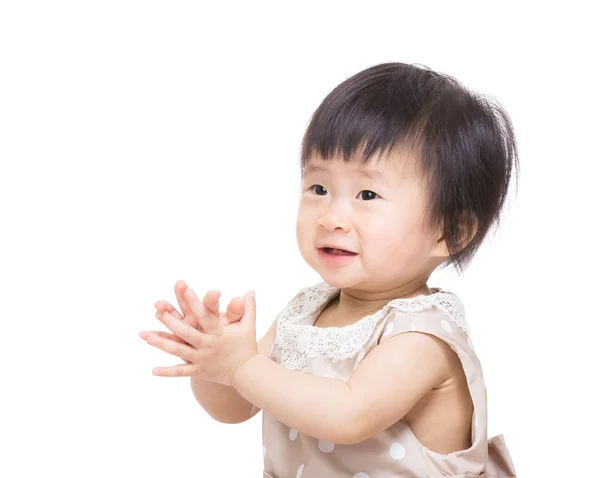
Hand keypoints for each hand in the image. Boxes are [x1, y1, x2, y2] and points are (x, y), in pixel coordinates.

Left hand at [143, 283, 257, 385]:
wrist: (247, 373)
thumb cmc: (246, 346)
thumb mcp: (249, 325)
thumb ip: (248, 307)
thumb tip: (250, 291)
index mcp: (219, 332)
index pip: (206, 315)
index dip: (196, 303)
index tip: (186, 290)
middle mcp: (208, 345)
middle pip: (187, 332)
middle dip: (172, 322)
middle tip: (158, 311)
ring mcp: (202, 359)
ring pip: (179, 350)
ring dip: (163, 344)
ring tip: (147, 337)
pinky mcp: (199, 371)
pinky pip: (181, 371)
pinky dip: (168, 372)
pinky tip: (153, 370)